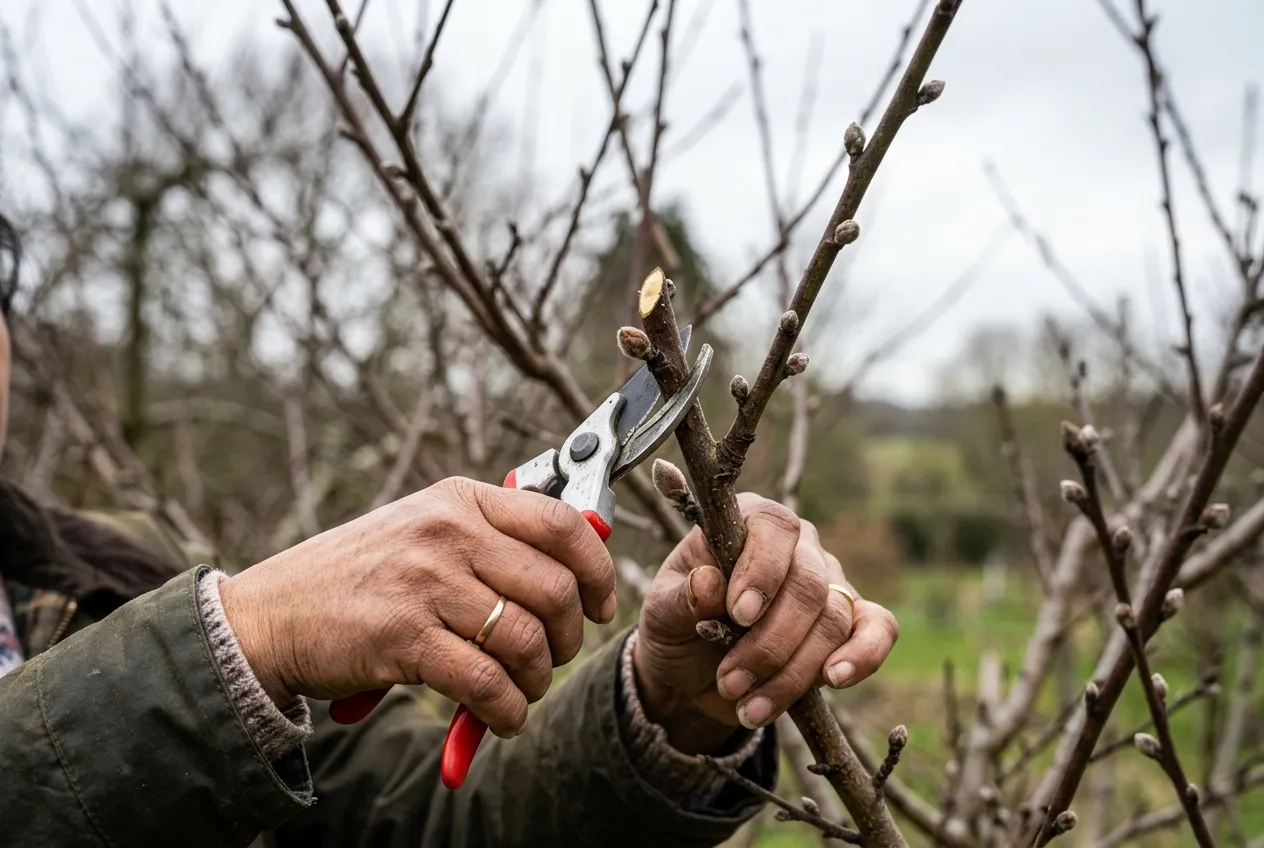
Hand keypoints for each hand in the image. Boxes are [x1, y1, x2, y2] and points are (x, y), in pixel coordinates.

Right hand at [219, 476, 615, 738]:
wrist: (270, 615)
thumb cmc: (356, 576)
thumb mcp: (423, 530)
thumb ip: (490, 539)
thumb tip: (577, 563)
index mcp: (459, 501)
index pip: (562, 523)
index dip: (597, 570)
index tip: (600, 604)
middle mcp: (447, 532)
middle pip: (554, 588)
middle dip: (567, 638)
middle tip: (553, 658)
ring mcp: (425, 582)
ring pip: (525, 640)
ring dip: (536, 681)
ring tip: (522, 692)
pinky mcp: (404, 637)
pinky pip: (487, 683)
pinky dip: (507, 712)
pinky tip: (501, 719)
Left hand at [633, 493, 898, 752]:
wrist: (694, 675)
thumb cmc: (677, 627)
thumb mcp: (660, 613)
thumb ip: (680, 597)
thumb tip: (708, 583)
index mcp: (749, 522)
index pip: (772, 529)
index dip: (761, 571)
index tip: (738, 615)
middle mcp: (797, 545)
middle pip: (807, 584)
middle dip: (770, 642)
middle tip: (730, 681)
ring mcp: (829, 582)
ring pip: (833, 619)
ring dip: (792, 671)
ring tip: (748, 707)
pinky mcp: (851, 623)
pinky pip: (878, 628)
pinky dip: (864, 655)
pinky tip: (835, 680)